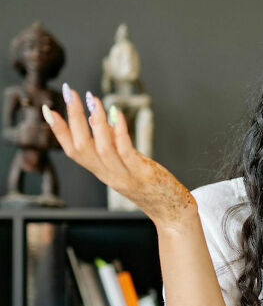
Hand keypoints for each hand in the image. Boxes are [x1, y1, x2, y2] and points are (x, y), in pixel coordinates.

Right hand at [42, 85, 195, 228]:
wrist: (172, 212)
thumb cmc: (150, 186)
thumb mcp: (125, 164)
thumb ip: (111, 145)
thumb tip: (96, 118)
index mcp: (102, 172)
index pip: (73, 152)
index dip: (59, 132)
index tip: (47, 109)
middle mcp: (109, 175)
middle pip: (82, 147)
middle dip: (74, 119)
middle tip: (70, 93)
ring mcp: (125, 176)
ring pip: (101, 149)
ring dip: (95, 122)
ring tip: (93, 99)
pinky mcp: (143, 175)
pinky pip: (126, 152)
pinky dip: (119, 132)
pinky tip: (116, 114)